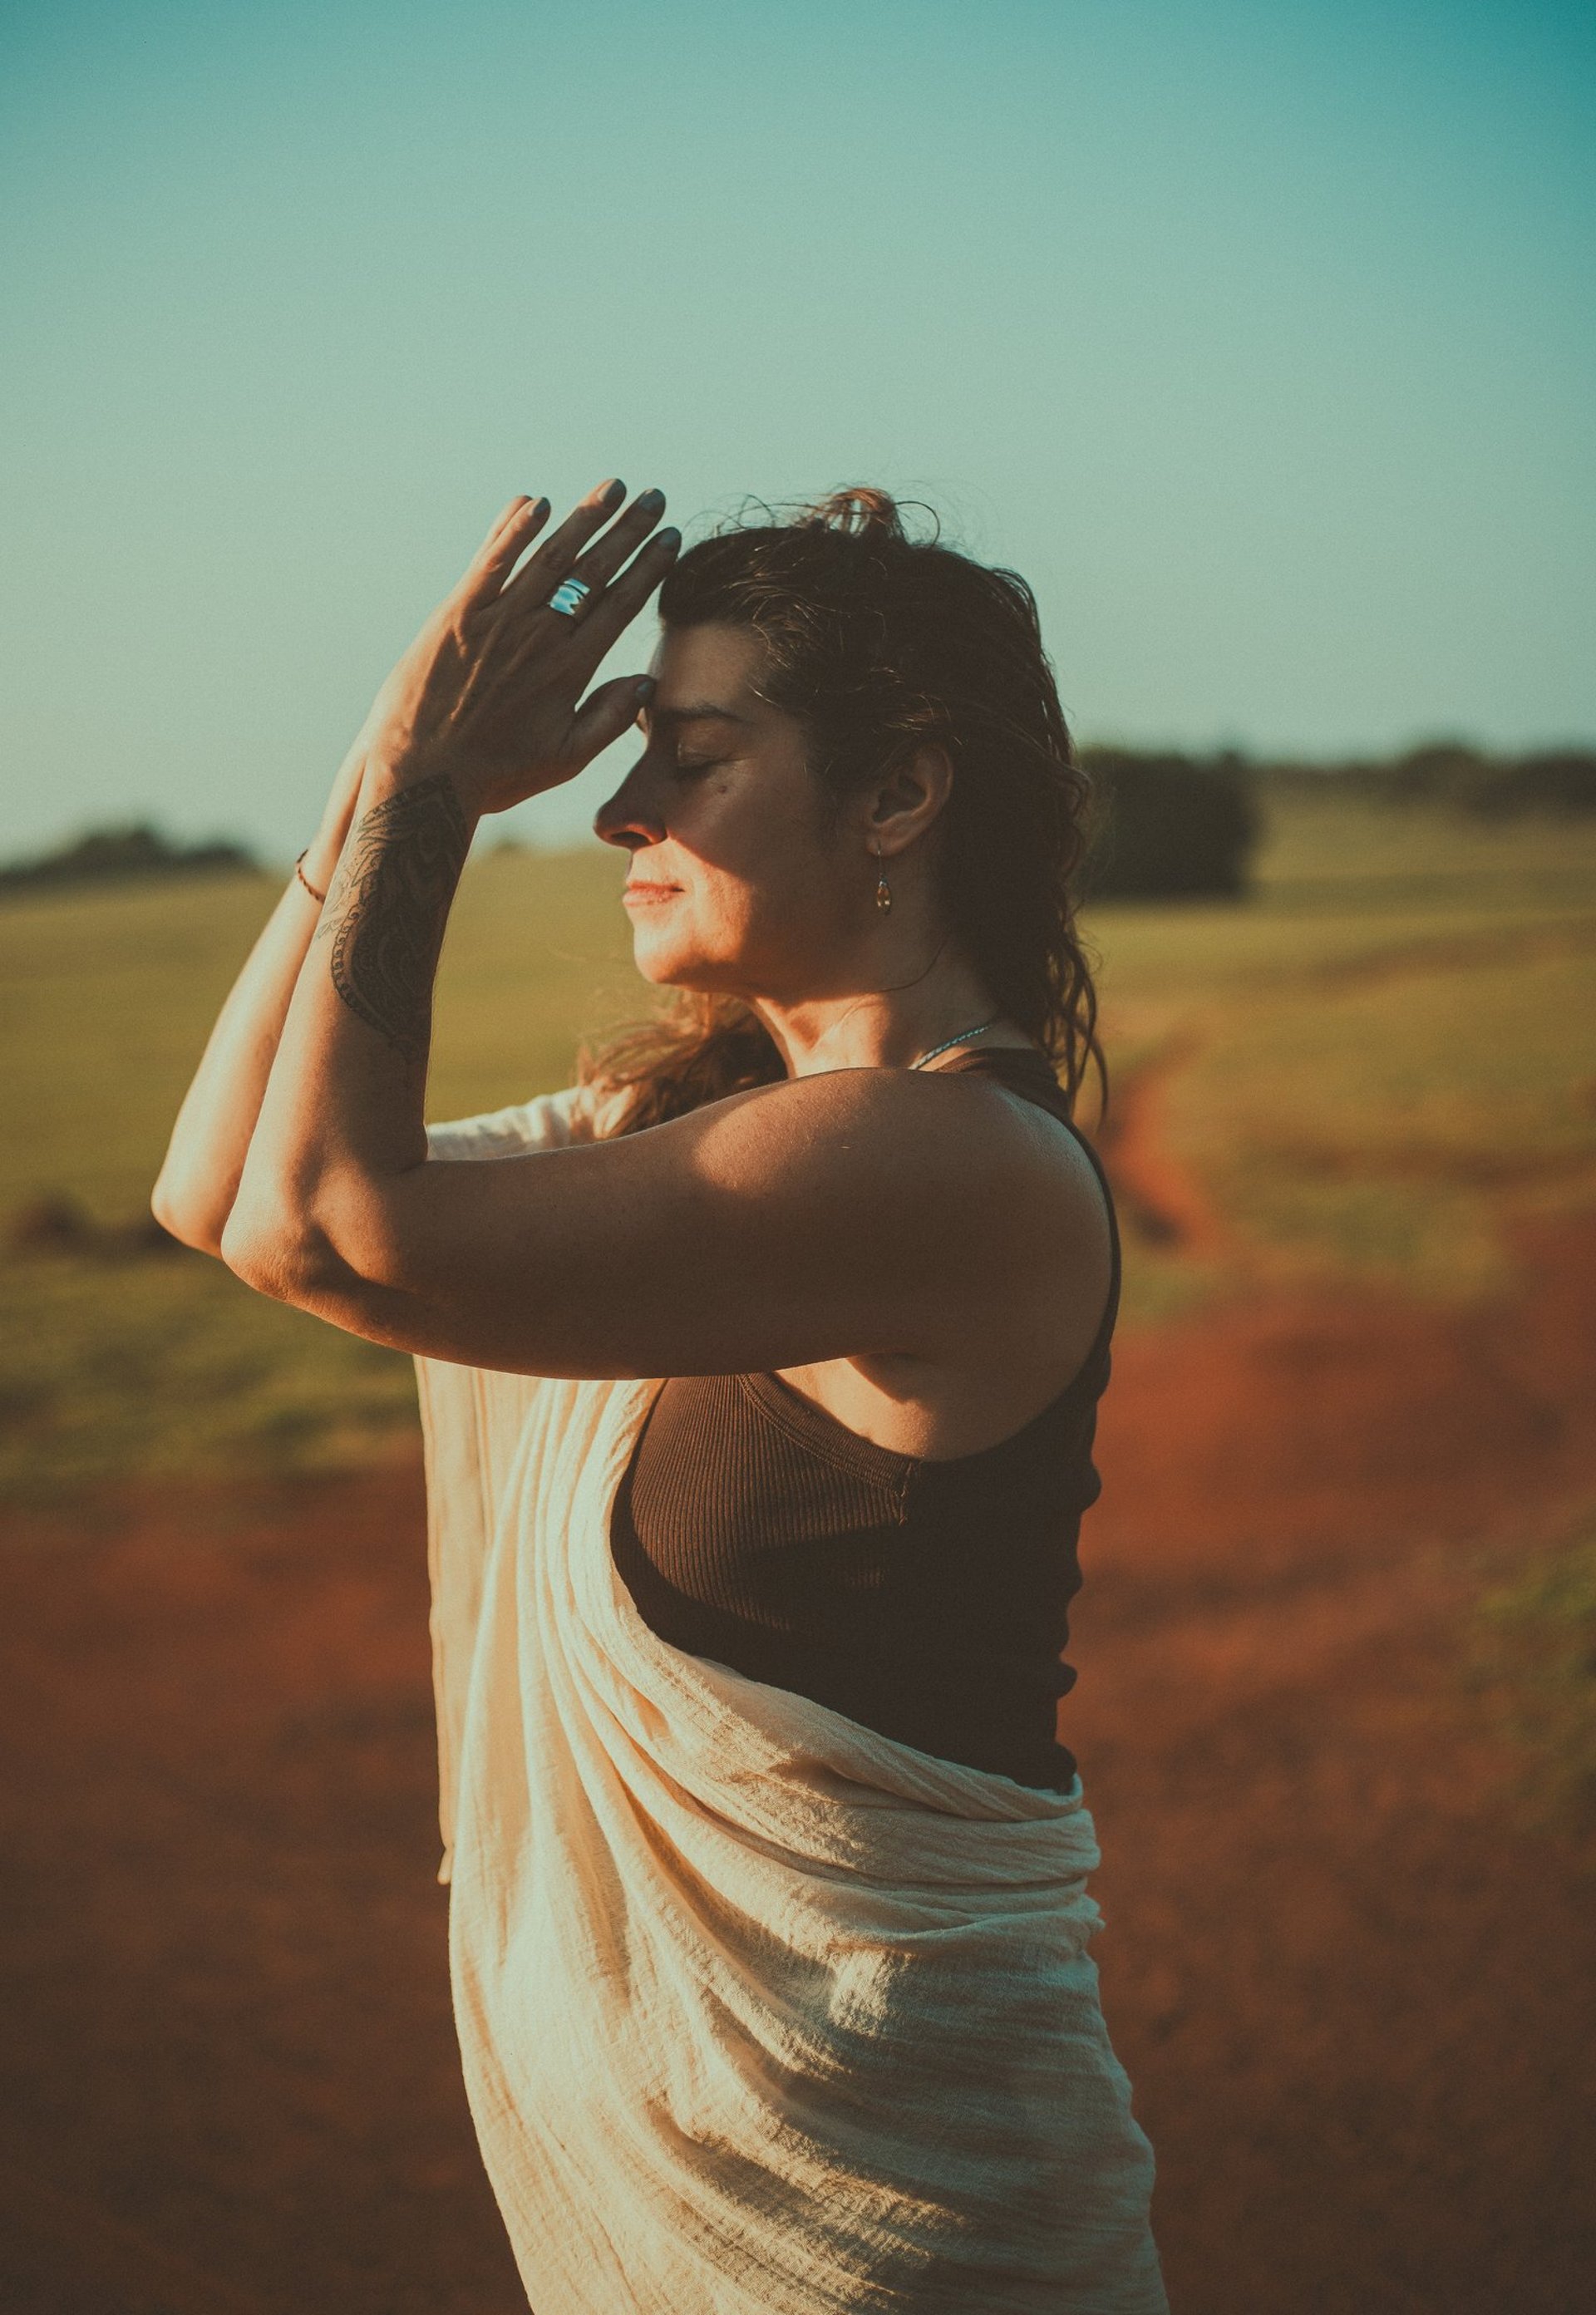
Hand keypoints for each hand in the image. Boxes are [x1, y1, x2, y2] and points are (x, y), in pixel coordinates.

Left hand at [354, 479, 677, 814]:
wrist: (425, 775)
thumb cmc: (495, 773)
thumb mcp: (564, 759)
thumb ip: (608, 719)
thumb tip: (645, 683)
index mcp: (570, 670)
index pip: (620, 605)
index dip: (648, 567)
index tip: (670, 538)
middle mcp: (539, 637)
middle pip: (593, 571)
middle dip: (628, 531)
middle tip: (653, 498)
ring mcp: (497, 621)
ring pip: (549, 557)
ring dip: (583, 518)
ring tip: (610, 488)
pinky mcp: (456, 614)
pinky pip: (491, 562)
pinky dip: (515, 530)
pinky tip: (536, 503)